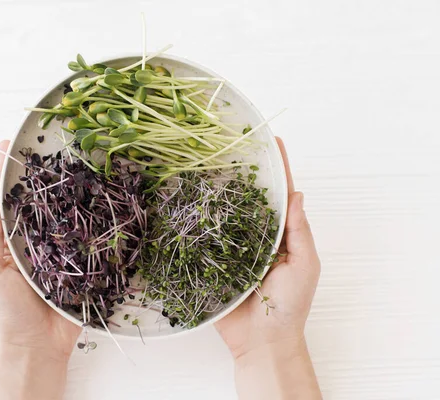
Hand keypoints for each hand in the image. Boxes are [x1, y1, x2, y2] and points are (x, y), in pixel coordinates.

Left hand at [0, 140, 80, 361]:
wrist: (38, 343)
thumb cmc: (7, 311)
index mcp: (10, 238)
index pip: (7, 198)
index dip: (6, 171)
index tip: (8, 143)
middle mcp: (36, 237)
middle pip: (40, 199)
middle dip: (44, 171)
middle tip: (53, 142)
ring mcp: (61, 248)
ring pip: (66, 213)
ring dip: (71, 189)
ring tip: (78, 160)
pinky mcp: (81, 261)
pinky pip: (88, 237)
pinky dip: (95, 218)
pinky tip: (103, 198)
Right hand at [215, 137, 320, 359]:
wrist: (261, 341)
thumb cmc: (290, 305)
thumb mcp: (303, 266)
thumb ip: (300, 233)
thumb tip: (298, 196)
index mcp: (282, 234)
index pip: (281, 195)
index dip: (278, 168)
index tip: (272, 141)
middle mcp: (256, 236)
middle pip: (249, 198)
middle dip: (243, 172)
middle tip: (230, 144)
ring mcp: (232, 248)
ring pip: (224, 214)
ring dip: (216, 191)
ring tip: (205, 163)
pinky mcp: (212, 261)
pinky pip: (204, 238)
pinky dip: (196, 221)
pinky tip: (185, 201)